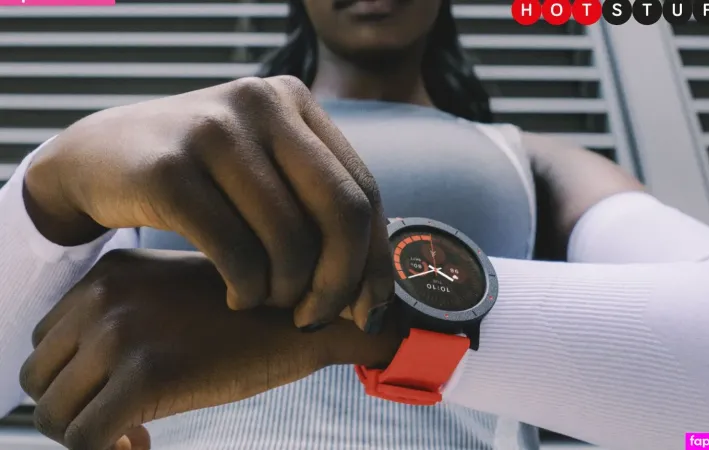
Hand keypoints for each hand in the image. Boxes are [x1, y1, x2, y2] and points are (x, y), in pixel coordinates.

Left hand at [19, 249, 399, 449]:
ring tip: (134, 435)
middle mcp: (103, 295)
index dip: (75, 379)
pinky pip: (85, 439)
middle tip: (123, 422)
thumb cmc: (250, 314)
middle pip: (39, 375)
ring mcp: (120, 332)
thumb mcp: (173, 299)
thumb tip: (91, 378)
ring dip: (87, 434)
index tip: (118, 397)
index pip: (48, 340)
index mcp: (108, 273)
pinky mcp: (144, 374)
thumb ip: (125, 320)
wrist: (309, 312)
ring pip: (52, 412)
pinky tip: (144, 445)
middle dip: (75, 408)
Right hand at [23, 76, 392, 329]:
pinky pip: (236, 253)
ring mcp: (214, 131)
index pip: (364, 191)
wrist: (96, 157)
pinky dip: (248, 289)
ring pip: (291, 240)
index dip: (375, 261)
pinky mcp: (170, 170)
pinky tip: (238, 295)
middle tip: (316, 317)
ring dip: (287, 293)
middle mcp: (261, 104)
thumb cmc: (197, 175)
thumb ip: (315, 206)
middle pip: (343, 212)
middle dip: (340, 282)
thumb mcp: (261, 168)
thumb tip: (374, 286)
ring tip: (268, 301)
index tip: (369, 309)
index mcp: (294, 100)